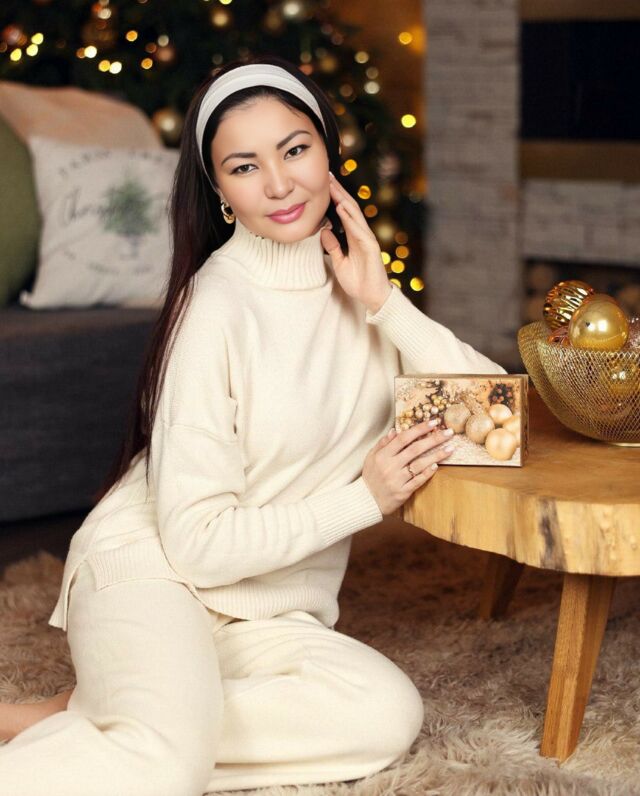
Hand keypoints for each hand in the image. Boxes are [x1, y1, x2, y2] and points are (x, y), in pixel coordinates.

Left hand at [320, 172, 391, 312]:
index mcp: (353, 237)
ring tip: (333, 186)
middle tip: (327, 176)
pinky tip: (342, 209)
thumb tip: (324, 232)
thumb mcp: (339, 263)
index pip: (343, 213)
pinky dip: (350, 219)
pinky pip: (359, 230)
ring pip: (354, 215)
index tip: (324, 185)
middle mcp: (361, 235)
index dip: (334, 198)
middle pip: (349, 208)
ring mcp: (367, 240)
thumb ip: (333, 247)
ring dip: (343, 199)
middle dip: (338, 192)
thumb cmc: (358, 281)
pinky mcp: (371, 248)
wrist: (372, 297)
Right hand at [362, 419, 454, 515]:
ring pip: (419, 465)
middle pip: (415, 449)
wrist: (366, 501)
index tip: (433, 422)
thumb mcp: (371, 457)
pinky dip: (427, 473)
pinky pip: (418, 481)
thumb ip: (383, 443)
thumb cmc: (370, 476)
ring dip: (436, 456)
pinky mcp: (403, 492)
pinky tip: (437, 466)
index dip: (419, 429)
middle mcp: (390, 466)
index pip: (403, 438)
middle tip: (449, 433)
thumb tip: (395, 430)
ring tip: (450, 449)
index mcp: (383, 455)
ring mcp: (397, 480)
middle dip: (433, 439)